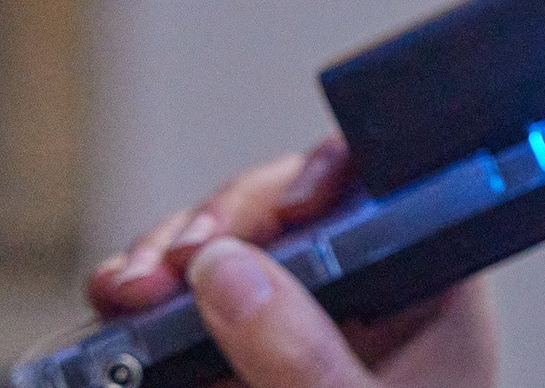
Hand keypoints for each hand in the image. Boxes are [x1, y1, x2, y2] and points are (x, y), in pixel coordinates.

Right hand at [89, 139, 496, 387]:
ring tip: (127, 286)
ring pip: (226, 258)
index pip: (381, 195)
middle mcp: (361, 297)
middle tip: (166, 262)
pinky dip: (147, 309)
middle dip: (220, 224)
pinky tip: (117, 309)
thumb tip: (228, 273)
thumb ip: (301, 357)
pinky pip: (190, 315)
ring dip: (168, 261)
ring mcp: (296, 327)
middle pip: (287, 217)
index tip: (277, 209)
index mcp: (426, 291)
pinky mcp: (240, 363)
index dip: (319, 180)